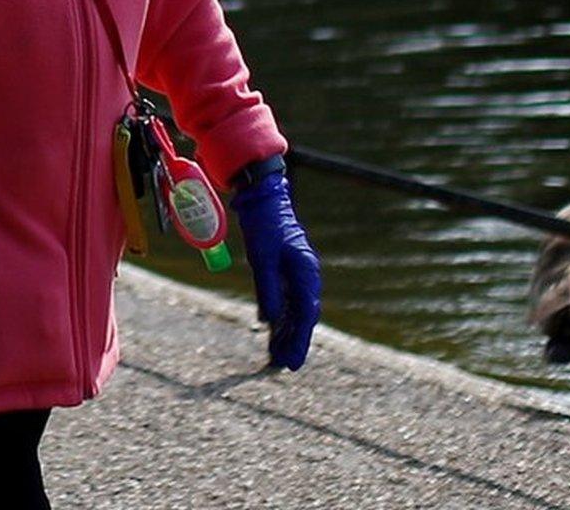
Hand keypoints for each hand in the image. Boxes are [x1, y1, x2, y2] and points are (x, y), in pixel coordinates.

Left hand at [230, 167, 321, 370]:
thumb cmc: (265, 228)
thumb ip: (268, 289)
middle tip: (284, 366)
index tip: (292, 360)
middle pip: (304, 316)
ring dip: (287, 334)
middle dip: (295, 342)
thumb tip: (270, 321)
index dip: (300, 339)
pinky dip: (281, 320)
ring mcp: (298, 275)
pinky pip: (287, 302)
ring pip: (296, 312)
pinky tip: (272, 336)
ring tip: (276, 358)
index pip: (307, 312)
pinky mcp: (288, 274)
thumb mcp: (262, 259)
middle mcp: (307, 276)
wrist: (264, 203)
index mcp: (306, 271)